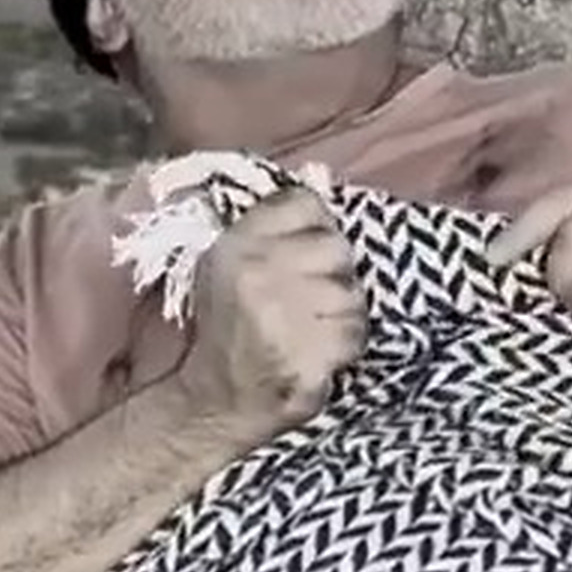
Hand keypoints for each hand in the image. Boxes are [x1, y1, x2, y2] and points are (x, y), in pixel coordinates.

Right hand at [177, 186, 367, 432]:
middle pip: (337, 248)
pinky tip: (318, 354)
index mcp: (237, 243)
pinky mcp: (307, 355)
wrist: (217, 396)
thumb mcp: (230, 262)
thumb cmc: (229, 326)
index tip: (301, 259)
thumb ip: (275, 221)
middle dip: (332, 276)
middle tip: (308, 304)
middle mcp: (258, 273)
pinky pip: (354, 334)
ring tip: (312, 331)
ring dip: (341, 316)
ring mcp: (283, 316)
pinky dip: (343, 347)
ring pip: (352, 294)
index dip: (315, 230)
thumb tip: (322, 176)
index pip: (306, 204)